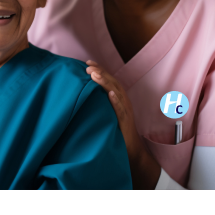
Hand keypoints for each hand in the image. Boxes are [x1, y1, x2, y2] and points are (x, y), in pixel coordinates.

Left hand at [86, 61, 161, 189]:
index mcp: (118, 99)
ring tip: (95, 75)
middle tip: (88, 66)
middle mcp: (123, 102)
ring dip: (106, 82)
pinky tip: (111, 94)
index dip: (99, 70)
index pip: (108, 80)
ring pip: (117, 93)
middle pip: (112, 83)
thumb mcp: (106, 114)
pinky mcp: (126, 122)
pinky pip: (122, 110)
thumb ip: (99, 103)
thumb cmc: (117, 132)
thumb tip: (82, 94)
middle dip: (100, 72)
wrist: (132, 152)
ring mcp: (126, 111)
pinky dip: (117, 101)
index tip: (87, 62)